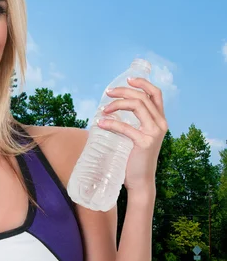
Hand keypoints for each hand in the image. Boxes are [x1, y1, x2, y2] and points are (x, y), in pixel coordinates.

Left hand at [98, 77, 167, 192]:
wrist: (140, 181)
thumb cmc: (134, 159)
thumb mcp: (136, 136)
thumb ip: (132, 123)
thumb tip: (108, 111)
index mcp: (160, 120)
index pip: (156, 94)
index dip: (143, 83)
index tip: (128, 79)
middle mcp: (160, 124)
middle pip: (142, 97)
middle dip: (123, 92)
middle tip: (107, 94)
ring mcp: (154, 132)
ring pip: (136, 106)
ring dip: (117, 104)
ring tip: (103, 110)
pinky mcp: (145, 142)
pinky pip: (125, 127)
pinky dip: (111, 123)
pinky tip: (101, 123)